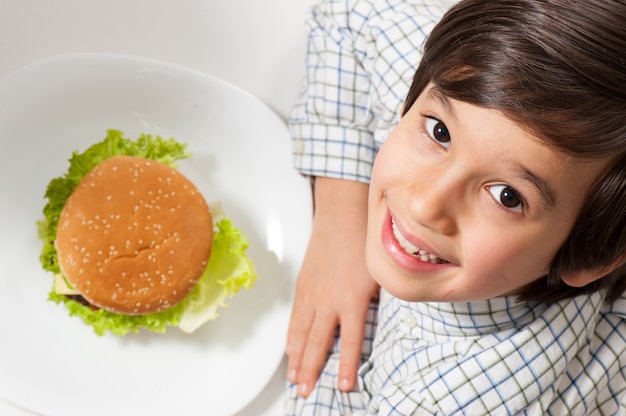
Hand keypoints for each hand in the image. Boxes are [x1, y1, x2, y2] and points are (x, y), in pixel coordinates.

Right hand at [285, 177, 378, 396]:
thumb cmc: (363, 242)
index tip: (343, 387)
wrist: (342, 215)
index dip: (346, 366)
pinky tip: (289, 350)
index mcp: (353, 299)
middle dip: (312, 370)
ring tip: (294, 379)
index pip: (349, 342)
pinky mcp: (303, 285)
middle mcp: (329, 300)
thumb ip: (378, 302)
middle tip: (306, 393)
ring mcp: (313, 293)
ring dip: (297, 359)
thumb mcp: (379, 274)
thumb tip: (380, 324)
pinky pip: (295, 317)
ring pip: (301, 333)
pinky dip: (291, 336)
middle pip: (317, 343)